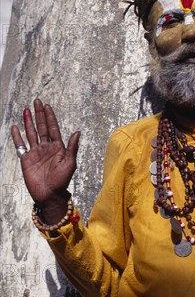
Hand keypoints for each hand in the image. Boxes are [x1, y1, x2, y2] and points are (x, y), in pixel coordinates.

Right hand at [11, 98, 79, 215]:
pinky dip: (17, 136)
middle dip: (39, 114)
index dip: (50, 117)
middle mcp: (46, 147)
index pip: (53, 128)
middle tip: (37, 101)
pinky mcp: (26, 159)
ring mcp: (36, 152)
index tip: (47, 106)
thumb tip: (77, 131)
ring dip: (28, 121)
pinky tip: (15, 127)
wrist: (50, 195)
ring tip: (26, 110)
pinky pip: (21, 145)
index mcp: (58, 147)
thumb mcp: (70, 163)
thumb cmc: (62, 180)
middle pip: (41, 127)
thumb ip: (72, 147)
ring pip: (31, 133)